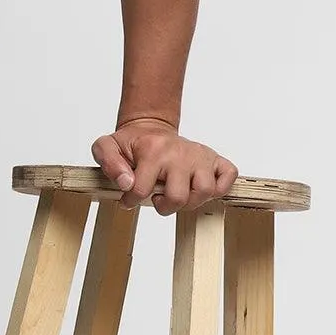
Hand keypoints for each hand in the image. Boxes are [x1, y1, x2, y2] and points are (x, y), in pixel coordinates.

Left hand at [91, 118, 238, 214]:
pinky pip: (229, 175)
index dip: (131, 201)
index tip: (128, 200)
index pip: (141, 189)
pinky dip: (220, 187)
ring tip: (177, 195)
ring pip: (206, 191)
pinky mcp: (214, 158)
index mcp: (153, 150)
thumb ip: (108, 163)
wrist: (150, 128)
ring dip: (191, 201)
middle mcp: (180, 152)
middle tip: (157, 198)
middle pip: (179, 197)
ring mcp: (200, 155)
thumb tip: (126, 183)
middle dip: (165, 206)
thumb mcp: (106, 147)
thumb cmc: (131, 143)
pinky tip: (199, 188)